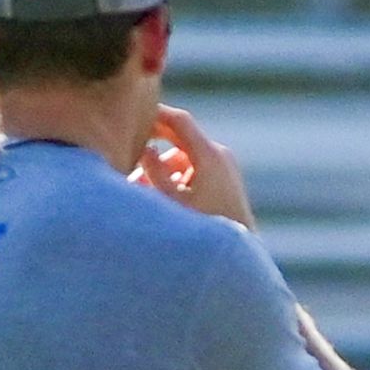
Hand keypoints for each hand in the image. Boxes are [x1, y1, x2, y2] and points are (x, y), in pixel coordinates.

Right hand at [133, 103, 254, 228]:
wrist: (240, 254)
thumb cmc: (204, 229)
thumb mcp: (173, 202)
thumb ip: (155, 173)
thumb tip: (145, 150)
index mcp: (210, 155)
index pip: (179, 121)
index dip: (155, 114)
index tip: (133, 115)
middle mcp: (220, 155)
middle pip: (181, 137)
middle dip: (154, 142)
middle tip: (128, 143)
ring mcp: (225, 167)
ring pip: (186, 156)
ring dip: (163, 166)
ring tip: (141, 185)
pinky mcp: (226, 180)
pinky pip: (196, 168)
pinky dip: (177, 175)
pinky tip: (163, 194)